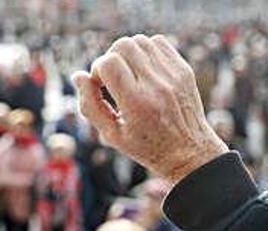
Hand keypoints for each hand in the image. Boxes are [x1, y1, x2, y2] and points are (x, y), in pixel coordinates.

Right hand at [72, 35, 227, 184]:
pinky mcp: (184, 70)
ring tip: (129, 74)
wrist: (189, 152)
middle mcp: (156, 86)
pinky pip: (158, 42)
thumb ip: (90, 105)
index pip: (108, 63)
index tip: (101, 86)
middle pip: (122, 45)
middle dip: (111, 58)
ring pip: (139, 41)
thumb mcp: (112, 134)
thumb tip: (77, 76)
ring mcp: (173, 75)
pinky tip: (144, 70)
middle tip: (114, 79)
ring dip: (128, 54)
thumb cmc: (146, 146)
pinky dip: (146, 51)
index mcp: (137, 103)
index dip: (97, 70)